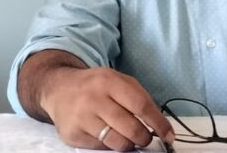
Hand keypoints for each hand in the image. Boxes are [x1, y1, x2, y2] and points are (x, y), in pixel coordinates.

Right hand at [42, 67, 173, 151]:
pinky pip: (101, 148)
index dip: (158, 123)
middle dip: (144, 138)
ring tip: (124, 136)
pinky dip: (107, 145)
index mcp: (108, 81)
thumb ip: (139, 98)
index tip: (168, 135)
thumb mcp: (116, 81)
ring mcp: (81, 117)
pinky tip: (102, 133)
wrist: (58, 88)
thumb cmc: (95, 87)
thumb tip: (162, 127)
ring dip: (128, 144)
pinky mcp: (73, 134)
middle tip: (144, 137)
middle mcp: (93, 98)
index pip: (141, 105)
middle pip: (131, 128)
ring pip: (118, 143)